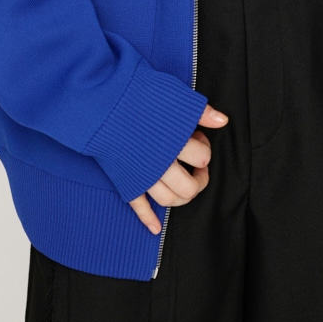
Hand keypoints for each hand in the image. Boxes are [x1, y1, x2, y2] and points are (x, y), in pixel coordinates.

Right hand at [128, 104, 229, 233]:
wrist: (100, 101)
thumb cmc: (136, 94)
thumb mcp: (174, 97)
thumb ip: (200, 111)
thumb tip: (222, 120)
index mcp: (175, 143)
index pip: (203, 157)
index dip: (204, 146)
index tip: (197, 137)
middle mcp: (161, 164)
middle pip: (189, 188)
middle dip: (198, 180)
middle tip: (197, 167)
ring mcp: (142, 175)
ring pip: (169, 200)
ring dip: (181, 197)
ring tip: (184, 184)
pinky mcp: (126, 180)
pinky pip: (138, 206)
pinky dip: (148, 219)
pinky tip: (155, 227)